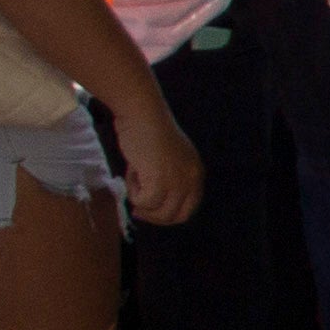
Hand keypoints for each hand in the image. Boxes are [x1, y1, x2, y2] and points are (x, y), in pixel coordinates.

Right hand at [111, 98, 202, 226]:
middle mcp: (193, 179)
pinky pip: (145, 202)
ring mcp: (179, 182)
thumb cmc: (148, 131)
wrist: (142, 114)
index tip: (149, 211)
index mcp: (196, 173)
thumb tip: (151, 205)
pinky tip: (132, 173)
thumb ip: (167, 180)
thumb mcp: (167, 159)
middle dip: (154, 216)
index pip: (188, 208)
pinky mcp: (161, 182)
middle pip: (176, 216)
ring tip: (134, 180)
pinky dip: (134, 193)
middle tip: (137, 209)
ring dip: (142, 203)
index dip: (167, 215)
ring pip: (160, 213)